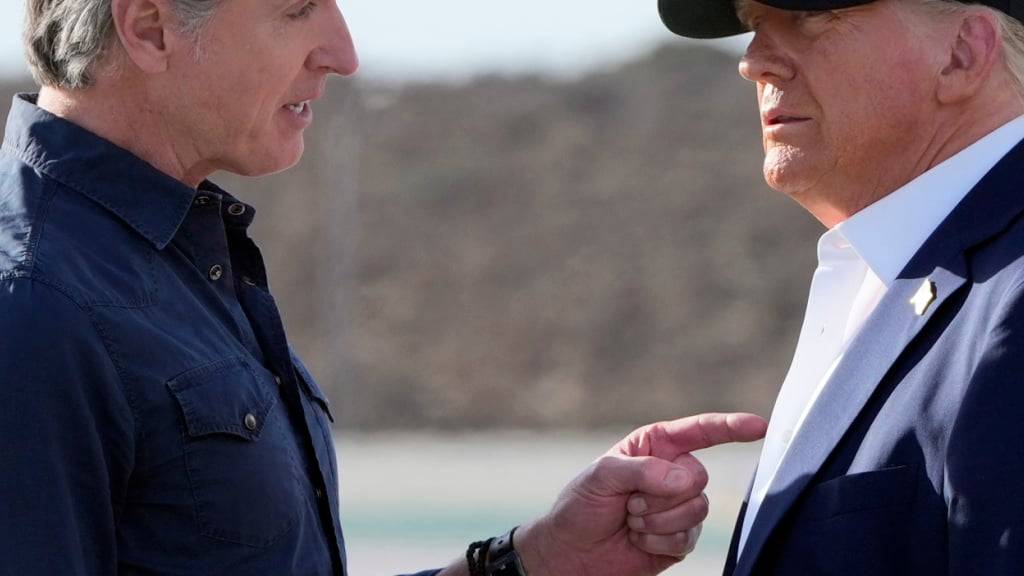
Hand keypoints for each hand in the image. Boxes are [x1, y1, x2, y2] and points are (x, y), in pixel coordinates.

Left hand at [516, 413, 766, 575]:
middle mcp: (672, 473)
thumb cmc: (581, 506)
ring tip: (631, 521)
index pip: (700, 431)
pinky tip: (638, 541)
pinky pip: (686, 539)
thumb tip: (683, 479)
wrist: (572, 553)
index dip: (731, 427)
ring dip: (657, 521)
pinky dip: (657, 542)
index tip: (759, 427)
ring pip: (697, 510)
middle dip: (661, 495)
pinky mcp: (679, 539)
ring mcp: (678, 507)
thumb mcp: (601, 476)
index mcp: (655, 446)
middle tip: (630, 503)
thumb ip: (642, 469)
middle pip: (699, 477)